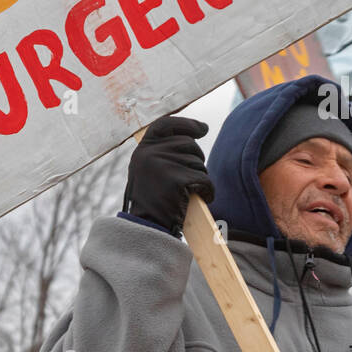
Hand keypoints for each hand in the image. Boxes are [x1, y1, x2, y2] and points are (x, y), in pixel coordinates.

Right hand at [123, 117, 214, 234]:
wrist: (147, 227)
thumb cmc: (155, 199)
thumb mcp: (152, 169)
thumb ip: (166, 149)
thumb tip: (201, 129)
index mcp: (143, 149)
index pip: (166, 124)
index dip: (186, 124)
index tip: (203, 129)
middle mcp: (149, 153)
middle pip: (188, 144)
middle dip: (197, 160)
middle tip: (190, 180)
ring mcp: (161, 165)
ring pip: (198, 163)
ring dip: (200, 177)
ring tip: (188, 192)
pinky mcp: (175, 180)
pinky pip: (204, 179)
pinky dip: (208, 190)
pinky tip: (201, 198)